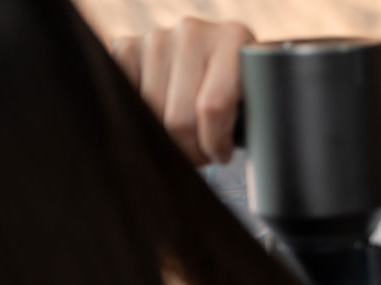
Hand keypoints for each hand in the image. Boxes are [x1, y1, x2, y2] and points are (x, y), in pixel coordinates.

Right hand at [110, 18, 254, 164]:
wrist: (210, 60)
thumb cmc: (238, 90)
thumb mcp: (253, 99)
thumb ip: (248, 115)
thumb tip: (223, 152)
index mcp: (232, 40)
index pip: (213, 108)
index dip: (213, 144)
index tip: (220, 155)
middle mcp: (192, 33)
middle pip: (179, 119)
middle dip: (192, 150)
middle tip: (202, 153)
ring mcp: (157, 38)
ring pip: (151, 115)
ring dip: (167, 139)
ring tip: (185, 136)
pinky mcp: (127, 46)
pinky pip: (127, 99)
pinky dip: (143, 118)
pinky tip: (161, 116)